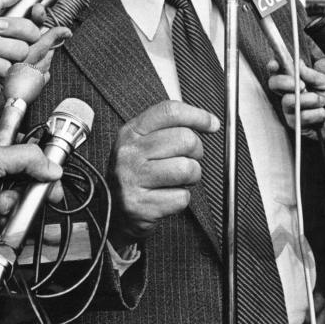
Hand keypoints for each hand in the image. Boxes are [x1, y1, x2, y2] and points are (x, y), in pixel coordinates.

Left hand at [0, 0, 70, 108]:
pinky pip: (9, 67)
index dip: (39, 15)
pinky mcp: (5, 80)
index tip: (35, 10)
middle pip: (33, 34)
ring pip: (22, 51)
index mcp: (6, 26)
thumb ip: (0, 0)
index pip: (34, 20)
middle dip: (11, 29)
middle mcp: (10, 44)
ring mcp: (9, 62)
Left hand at [0, 131, 62, 257]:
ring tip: (2, 206)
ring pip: (20, 198)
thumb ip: (24, 157)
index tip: (52, 166)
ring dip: (16, 204)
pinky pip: (12, 217)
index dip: (38, 157)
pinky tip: (2, 218)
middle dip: (32, 185)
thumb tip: (50, 165)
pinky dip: (12, 219)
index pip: (22, 147)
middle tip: (45, 191)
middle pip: (26, 174)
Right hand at [107, 100, 218, 249]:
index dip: (197, 116)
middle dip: (196, 152)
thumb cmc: (136, 174)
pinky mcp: (140, 205)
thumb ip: (169, 128)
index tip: (211, 124)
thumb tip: (209, 122)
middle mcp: (129, 153)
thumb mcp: (143, 144)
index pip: (170, 111)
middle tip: (188, 160)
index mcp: (131, 132)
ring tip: (178, 180)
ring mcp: (132, 179)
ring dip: (191, 177)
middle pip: (185, 139)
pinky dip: (181, 199)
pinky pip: (181, 197)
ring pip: (187, 168)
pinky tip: (166, 196)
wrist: (113, 211)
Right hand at [269, 58, 324, 181]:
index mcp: (296, 82)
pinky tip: (321, 115)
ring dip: (310, 100)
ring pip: (288, 101)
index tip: (276, 65)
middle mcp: (291, 95)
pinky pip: (300, 116)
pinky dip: (315, 114)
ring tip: (322, 103)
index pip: (278, 72)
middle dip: (286, 82)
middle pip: (274, 84)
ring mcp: (291, 110)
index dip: (274, 67)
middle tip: (302, 85)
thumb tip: (297, 64)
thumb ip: (310, 74)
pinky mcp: (297, 125)